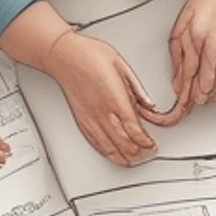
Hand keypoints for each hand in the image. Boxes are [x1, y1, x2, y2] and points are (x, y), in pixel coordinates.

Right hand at [44, 32, 172, 164]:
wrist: (63, 56)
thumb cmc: (90, 55)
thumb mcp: (122, 65)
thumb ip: (137, 89)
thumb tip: (149, 105)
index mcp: (116, 99)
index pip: (134, 130)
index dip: (145, 142)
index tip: (152, 145)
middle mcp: (102, 112)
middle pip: (124, 143)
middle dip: (139, 152)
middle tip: (148, 153)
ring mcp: (90, 118)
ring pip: (109, 147)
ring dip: (124, 157)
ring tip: (135, 160)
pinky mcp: (80, 120)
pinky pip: (94, 143)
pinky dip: (106, 153)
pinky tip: (113, 156)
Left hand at [163, 0, 215, 126]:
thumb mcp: (185, 16)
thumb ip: (178, 43)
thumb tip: (176, 71)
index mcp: (196, 35)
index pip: (187, 71)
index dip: (183, 87)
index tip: (180, 96)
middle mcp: (215, 45)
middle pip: (204, 81)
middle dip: (197, 95)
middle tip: (193, 101)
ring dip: (212, 96)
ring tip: (207, 98)